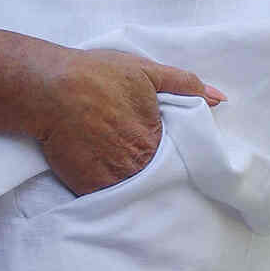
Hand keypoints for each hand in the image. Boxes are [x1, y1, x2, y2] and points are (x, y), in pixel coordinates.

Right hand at [30, 48, 223, 196]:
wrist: (48, 89)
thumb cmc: (97, 75)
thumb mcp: (147, 70)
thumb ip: (185, 84)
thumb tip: (220, 99)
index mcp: (157, 137)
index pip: (177, 157)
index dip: (173, 156)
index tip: (167, 154)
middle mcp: (139, 162)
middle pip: (156, 177)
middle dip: (154, 173)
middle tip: (141, 164)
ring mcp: (114, 178)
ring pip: (134, 192)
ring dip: (135, 189)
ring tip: (126, 177)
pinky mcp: (90, 188)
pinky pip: (108, 200)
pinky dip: (111, 197)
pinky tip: (109, 186)